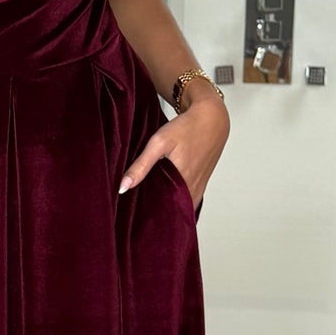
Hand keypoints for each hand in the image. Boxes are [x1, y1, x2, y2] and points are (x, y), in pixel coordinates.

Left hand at [117, 91, 229, 206]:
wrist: (212, 119)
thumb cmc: (186, 128)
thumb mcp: (159, 143)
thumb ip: (141, 166)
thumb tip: (123, 187)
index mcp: (182, 183)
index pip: (162, 211)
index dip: (147, 215)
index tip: (134, 215)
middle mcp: (193, 190)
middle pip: (171, 211)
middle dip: (155, 213)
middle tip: (138, 212)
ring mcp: (199, 188)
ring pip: (180, 207)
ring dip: (167, 208)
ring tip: (149, 205)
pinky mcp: (201, 184)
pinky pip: (187, 200)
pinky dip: (176, 200)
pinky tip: (164, 194)